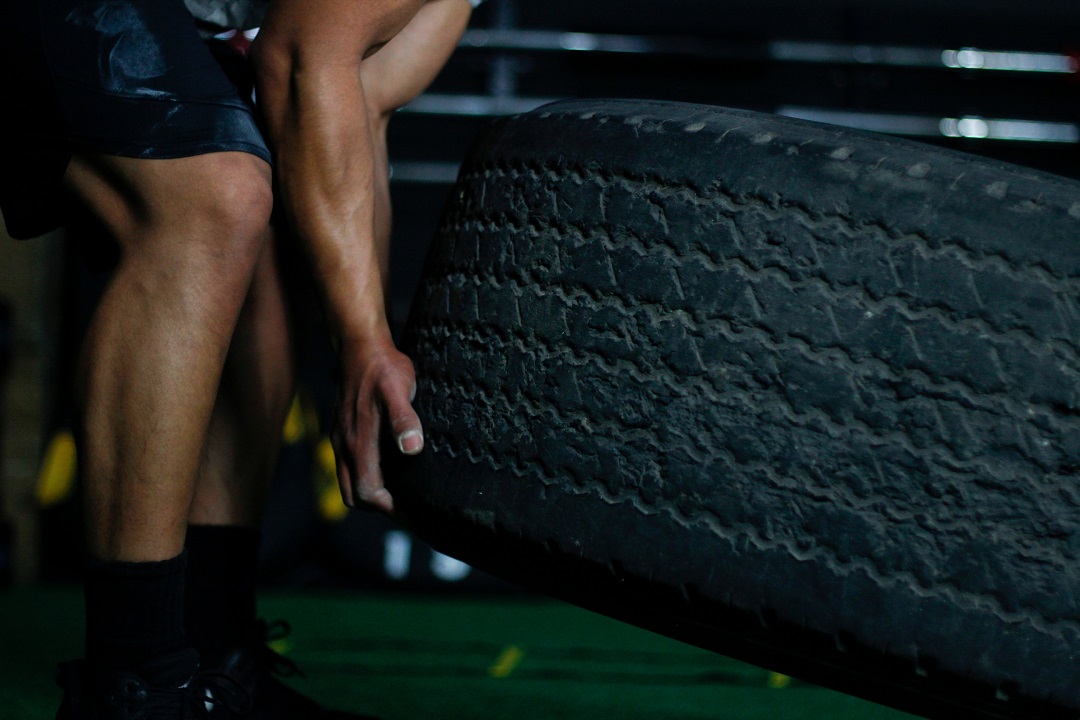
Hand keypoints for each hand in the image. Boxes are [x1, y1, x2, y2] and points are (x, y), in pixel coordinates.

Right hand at [332, 340, 423, 513]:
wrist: (360, 345)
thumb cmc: (383, 367)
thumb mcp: (399, 389)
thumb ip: (403, 419)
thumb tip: (412, 448)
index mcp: (359, 443)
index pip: (367, 493)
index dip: (388, 507)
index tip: (412, 508)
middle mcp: (345, 446)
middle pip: (354, 495)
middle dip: (378, 505)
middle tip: (407, 504)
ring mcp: (341, 439)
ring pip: (348, 481)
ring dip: (370, 490)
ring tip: (400, 489)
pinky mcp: (342, 430)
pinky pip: (348, 465)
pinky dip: (365, 474)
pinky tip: (388, 464)